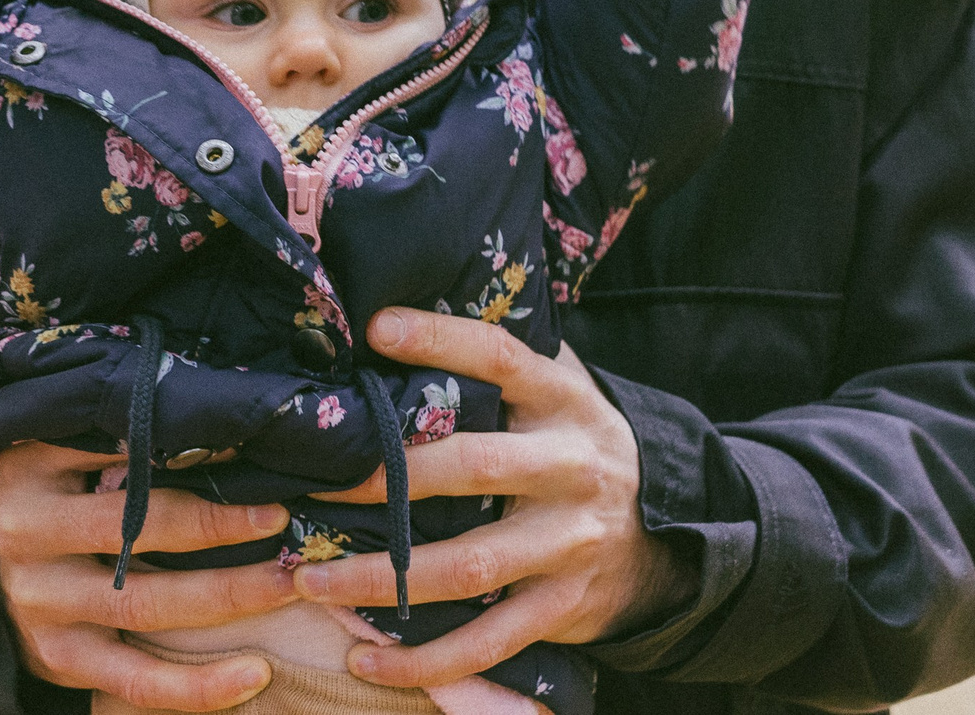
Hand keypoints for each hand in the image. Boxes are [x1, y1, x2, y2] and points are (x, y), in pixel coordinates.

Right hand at [0, 440, 300, 710]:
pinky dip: (197, 687)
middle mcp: (28, 537)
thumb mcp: (54, 444)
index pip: (118, 451)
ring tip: (287, 583)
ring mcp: (42, 606)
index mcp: (32, 471)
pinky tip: (255, 674)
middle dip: (219, 525)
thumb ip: (114, 433)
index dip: (189, 449)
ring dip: (227, 596)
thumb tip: (217, 424)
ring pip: (147, 606)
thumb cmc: (38, 491)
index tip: (252, 446)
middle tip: (282, 517)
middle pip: (139, 531)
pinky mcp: (59, 661)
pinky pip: (136, 683)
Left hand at [288, 311, 689, 689]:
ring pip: (467, 566)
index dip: (441, 338)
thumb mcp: (559, 392)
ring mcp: (568, 544)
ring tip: (310, 580)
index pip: (502, 356)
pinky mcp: (561, 608)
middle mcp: (570, 467)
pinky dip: (423, 660)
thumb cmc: (575, 448)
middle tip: (312, 483)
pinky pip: (486, 643)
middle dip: (386, 477)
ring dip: (380, 576)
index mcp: (563, 401)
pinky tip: (365, 657)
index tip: (374, 328)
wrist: (664, 540)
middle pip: (472, 466)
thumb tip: (400, 314)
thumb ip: (500, 361)